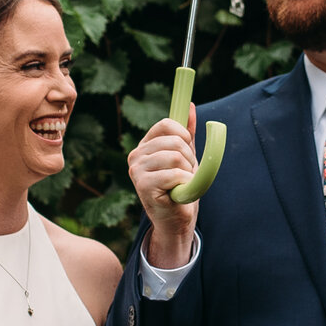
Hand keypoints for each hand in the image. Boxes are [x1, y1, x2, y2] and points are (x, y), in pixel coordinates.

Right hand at [128, 110, 200, 267]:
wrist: (176, 220)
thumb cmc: (180, 188)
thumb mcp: (185, 157)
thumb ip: (186, 133)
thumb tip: (190, 106)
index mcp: (145, 146)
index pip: (165, 124)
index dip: (183, 134)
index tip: (188, 148)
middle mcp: (136, 156)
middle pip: (174, 141)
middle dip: (188, 158)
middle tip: (185, 174)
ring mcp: (137, 171)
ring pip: (175, 156)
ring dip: (187, 172)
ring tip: (181, 184)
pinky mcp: (143, 186)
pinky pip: (175, 174)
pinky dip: (184, 183)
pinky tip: (178, 192)